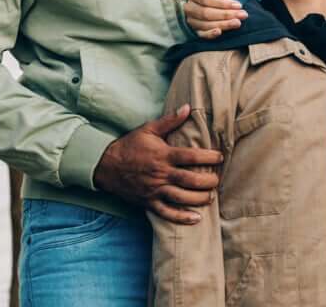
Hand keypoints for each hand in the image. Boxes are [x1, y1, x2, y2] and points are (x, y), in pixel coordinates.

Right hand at [92, 104, 222, 223]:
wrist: (106, 165)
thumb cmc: (130, 145)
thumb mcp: (148, 129)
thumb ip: (170, 120)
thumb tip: (188, 107)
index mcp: (163, 155)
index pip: (191, 157)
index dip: (209, 157)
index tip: (220, 157)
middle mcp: (161, 174)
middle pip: (190, 180)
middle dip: (208, 181)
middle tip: (218, 180)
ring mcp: (154, 190)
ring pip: (182, 198)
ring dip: (199, 199)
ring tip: (211, 197)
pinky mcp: (148, 202)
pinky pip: (167, 213)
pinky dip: (182, 218)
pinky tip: (196, 219)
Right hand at [184, 0, 246, 38]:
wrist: (205, 6)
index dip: (223, 3)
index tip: (239, 5)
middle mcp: (189, 7)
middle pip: (207, 13)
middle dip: (226, 15)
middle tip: (243, 15)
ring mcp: (191, 20)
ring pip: (205, 24)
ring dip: (223, 24)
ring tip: (238, 23)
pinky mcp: (194, 31)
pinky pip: (201, 34)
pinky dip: (210, 34)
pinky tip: (220, 32)